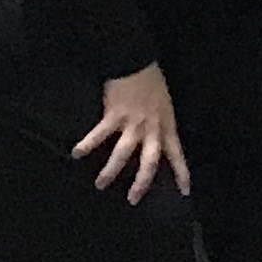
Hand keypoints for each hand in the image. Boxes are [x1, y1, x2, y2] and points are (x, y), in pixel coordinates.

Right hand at [73, 63, 189, 203]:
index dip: (182, 173)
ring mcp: (133, 123)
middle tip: (133, 200)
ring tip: (100, 184)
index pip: (177, 154)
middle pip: (149, 161)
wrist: (136, 62)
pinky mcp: (114, 115)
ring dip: (111, 170)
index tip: (185, 191)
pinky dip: (87, 144)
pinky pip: (100, 133)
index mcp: (166, 125)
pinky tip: (77, 153)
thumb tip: (154, 139)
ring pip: (123, 153)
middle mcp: (151, 128)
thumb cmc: (151, 82)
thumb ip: (159, 124)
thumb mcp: (165, 105)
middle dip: (142, 182)